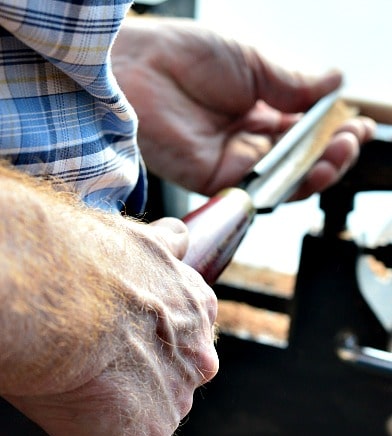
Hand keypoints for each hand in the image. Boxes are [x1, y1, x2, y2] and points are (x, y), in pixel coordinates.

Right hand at [0, 167, 217, 435]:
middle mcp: (197, 357)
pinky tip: (50, 420)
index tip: (118, 340)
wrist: (53, 293)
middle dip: (130, 380)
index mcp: (196, 309)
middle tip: (86, 365)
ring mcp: (172, 402)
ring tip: (64, 389)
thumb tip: (179, 237)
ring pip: (135, 421)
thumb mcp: (138, 240)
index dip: (144, 342)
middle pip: (163, 382)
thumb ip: (166, 246)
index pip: (183, 337)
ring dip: (102, 416)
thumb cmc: (83, 258)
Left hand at [112, 17, 374, 197]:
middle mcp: (247, 140)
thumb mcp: (252, 63)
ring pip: (284, 178)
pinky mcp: (217, 181)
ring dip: (319, 169)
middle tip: (354, 136)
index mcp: (256, 109)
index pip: (302, 130)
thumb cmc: (188, 56)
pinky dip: (290, 183)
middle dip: (331, 151)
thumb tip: (335, 85)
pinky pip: (261, 190)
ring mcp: (232, 162)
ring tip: (343, 149)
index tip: (357, 121)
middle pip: (297, 158)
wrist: (141, 68)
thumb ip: (291, 83)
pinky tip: (313, 167)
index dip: (330, 129)